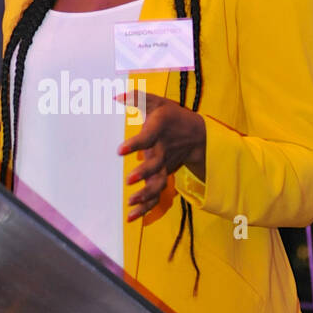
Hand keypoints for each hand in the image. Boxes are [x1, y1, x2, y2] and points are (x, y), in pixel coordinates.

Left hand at [115, 91, 205, 220]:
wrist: (197, 135)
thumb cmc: (172, 116)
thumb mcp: (158, 102)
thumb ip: (138, 98)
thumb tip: (115, 96)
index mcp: (160, 130)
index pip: (148, 137)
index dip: (135, 144)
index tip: (120, 150)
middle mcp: (163, 150)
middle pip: (156, 164)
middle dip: (144, 173)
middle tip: (129, 180)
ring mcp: (165, 165)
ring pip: (158, 183)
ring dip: (145, 194)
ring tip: (130, 202)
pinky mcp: (164, 176)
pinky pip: (156, 194)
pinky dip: (146, 207)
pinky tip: (131, 217)